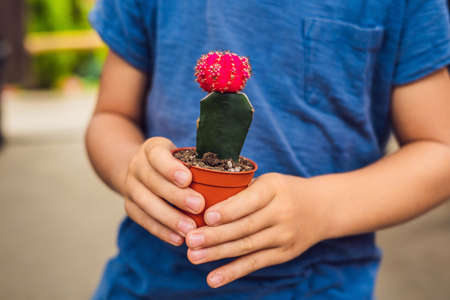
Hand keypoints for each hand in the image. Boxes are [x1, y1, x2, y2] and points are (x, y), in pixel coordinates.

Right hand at [123, 137, 204, 245]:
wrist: (142, 171)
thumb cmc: (174, 163)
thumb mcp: (182, 153)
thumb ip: (197, 161)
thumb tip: (231, 173)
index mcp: (152, 149)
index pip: (158, 156)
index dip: (171, 168)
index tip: (188, 179)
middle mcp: (137, 166)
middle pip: (153, 182)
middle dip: (176, 196)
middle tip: (199, 206)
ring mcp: (131, 187)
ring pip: (146, 203)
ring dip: (170, 218)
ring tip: (190, 229)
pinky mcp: (130, 207)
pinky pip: (144, 220)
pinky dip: (161, 231)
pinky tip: (178, 239)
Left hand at [185, 173, 330, 287]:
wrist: (322, 208)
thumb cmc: (284, 191)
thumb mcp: (269, 182)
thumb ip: (243, 190)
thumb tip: (203, 202)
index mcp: (275, 188)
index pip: (250, 200)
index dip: (229, 210)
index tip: (207, 217)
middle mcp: (282, 212)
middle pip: (245, 226)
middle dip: (216, 235)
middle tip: (190, 240)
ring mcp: (284, 236)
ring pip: (247, 247)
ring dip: (218, 254)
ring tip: (194, 256)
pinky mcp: (283, 254)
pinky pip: (255, 264)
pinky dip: (233, 272)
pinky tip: (213, 278)